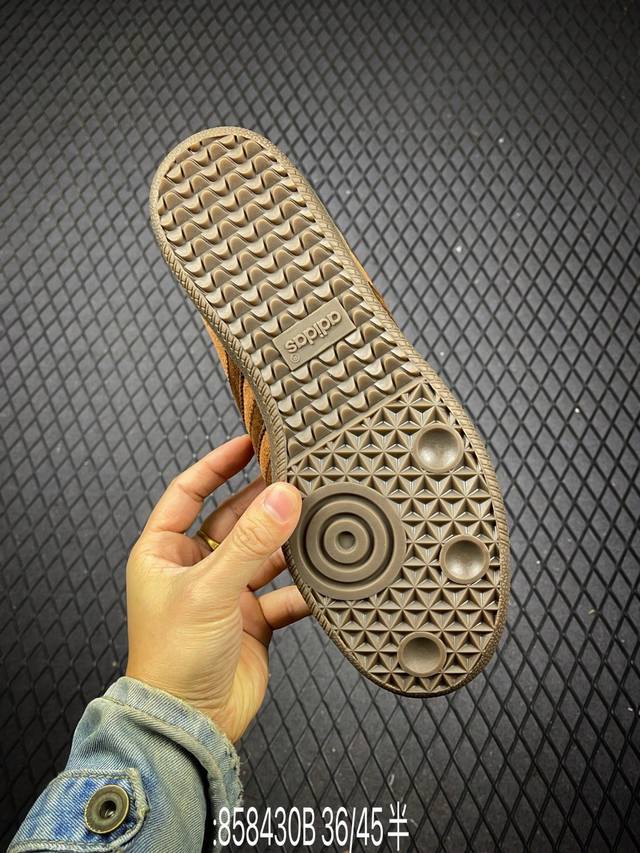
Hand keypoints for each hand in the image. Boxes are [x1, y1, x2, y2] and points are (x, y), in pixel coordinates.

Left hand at [125, 435, 306, 741]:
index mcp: (164, 552)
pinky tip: (322, 577)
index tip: (248, 441)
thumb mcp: (210, 589)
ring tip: (314, 519)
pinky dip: (302, 586)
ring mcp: (224, 594)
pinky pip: (282, 592)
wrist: (189, 724)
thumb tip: (281, 497)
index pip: (189, 491)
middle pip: (233, 519)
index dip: (217, 464)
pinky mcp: (251, 620)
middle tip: (294, 477)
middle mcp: (193, 568)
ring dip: (285, 541)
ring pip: (261, 553)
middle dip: (262, 501)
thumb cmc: (172, 660)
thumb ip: (250, 542)